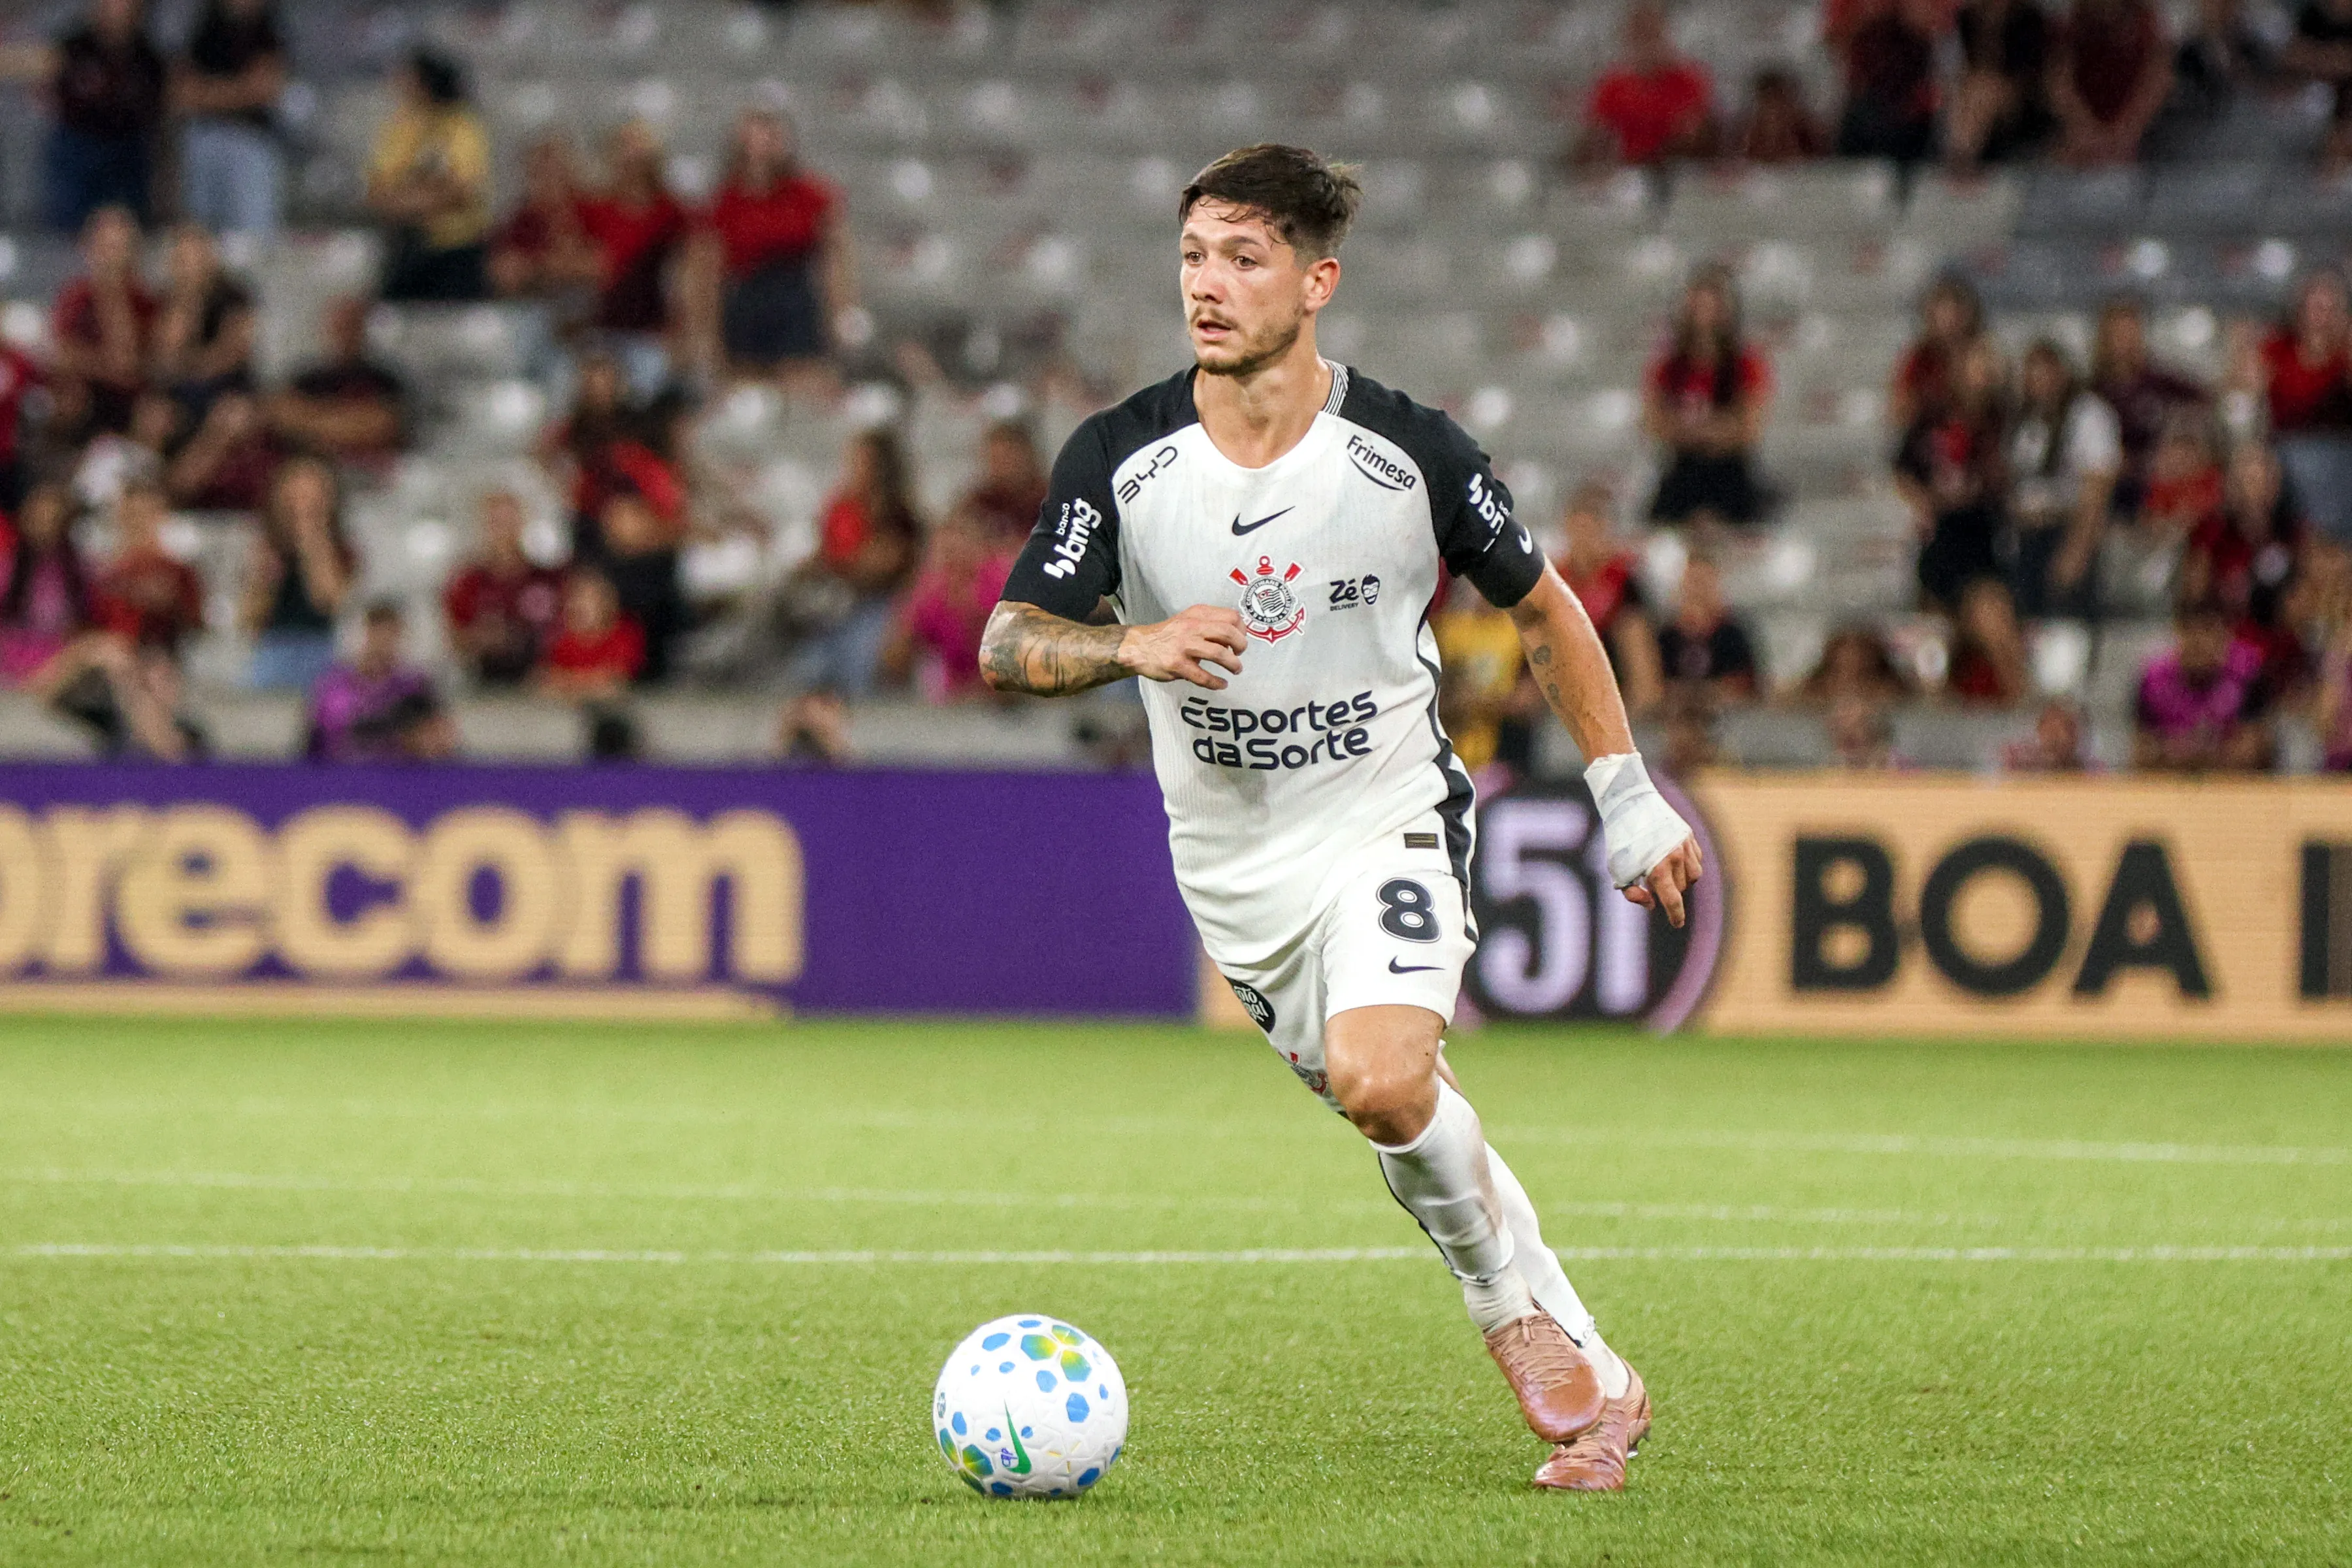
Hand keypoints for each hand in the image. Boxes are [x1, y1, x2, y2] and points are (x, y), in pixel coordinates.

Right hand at [1120, 605, 1245, 689]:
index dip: (1242, 630)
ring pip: (1219, 654)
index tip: (1240, 640)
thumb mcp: (1189, 620)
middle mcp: (1192, 627)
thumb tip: (1234, 639)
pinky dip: (1216, 682)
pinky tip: (1221, 684)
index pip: (1232, 616)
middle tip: (1239, 655)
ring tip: (1236, 670)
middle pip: (1228, 633)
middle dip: (1240, 646)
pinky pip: (1203, 676)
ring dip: (1233, 664)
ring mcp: (1184, 646)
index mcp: (1198, 614)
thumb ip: (1210, 625)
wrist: (1139, 647)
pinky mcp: (1177, 664)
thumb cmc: (1168, 635)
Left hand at [1621, 834, 1703, 928]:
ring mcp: (1685, 845)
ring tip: (1665, 870)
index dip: (1676, 916)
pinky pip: (1696, 859)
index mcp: (1658, 869)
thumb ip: (1633, 893)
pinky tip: (1673, 858)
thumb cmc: (1621, 840)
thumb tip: (1652, 905)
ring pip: (1693, 875)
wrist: (1630, 803)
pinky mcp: (1689, 835)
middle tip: (1651, 879)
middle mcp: (1676, 857)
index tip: (1677, 924)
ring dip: (1681, 879)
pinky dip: (1687, 864)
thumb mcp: (1618, 871)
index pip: (1673, 901)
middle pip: (1681, 888)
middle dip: (1669, 890)